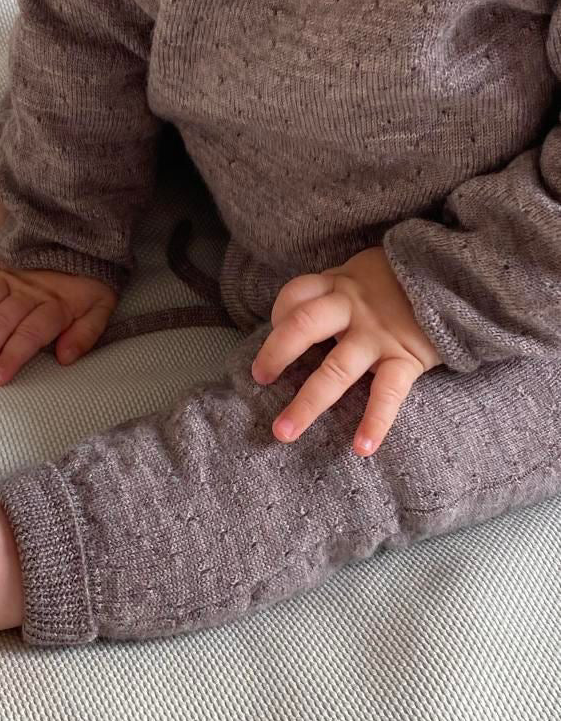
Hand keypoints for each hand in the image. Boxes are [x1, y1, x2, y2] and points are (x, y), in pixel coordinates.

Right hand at [0, 263, 117, 384]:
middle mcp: (28, 292)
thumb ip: (86, 334)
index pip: (31, 333)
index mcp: (56, 305)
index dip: (13, 356)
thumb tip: (64, 357)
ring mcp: (8, 278)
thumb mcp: (101, 309)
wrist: (83, 243)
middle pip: (1, 321)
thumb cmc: (89, 286)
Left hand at [250, 246, 441, 457]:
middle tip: (258, 380)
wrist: (461, 276)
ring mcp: (378, 335)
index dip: (278, 314)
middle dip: (275, 355)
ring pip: (334, 371)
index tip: (275, 331)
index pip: (296, 295)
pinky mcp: (406, 357)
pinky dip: (375, 422)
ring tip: (284, 433)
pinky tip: (362, 449)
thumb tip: (303, 314)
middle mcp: (353, 309)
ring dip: (307, 405)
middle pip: (303, 327)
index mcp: (340, 285)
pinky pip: (387, 393)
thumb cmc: (404, 280)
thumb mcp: (365, 271)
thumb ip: (337, 289)